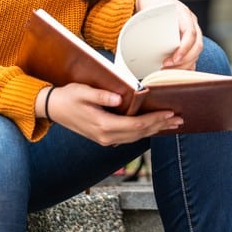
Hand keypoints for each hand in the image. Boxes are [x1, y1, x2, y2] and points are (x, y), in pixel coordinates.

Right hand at [44, 82, 182, 144]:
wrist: (52, 108)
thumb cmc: (68, 96)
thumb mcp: (82, 91)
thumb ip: (101, 96)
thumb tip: (119, 99)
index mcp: (102, 125)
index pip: (135, 124)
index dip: (154, 119)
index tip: (170, 113)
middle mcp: (106, 136)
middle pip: (139, 133)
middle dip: (160, 126)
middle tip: (180, 119)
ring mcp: (105, 139)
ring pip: (135, 137)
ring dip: (154, 130)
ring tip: (172, 124)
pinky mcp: (104, 137)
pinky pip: (129, 136)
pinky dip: (143, 131)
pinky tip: (153, 126)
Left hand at [135, 0, 202, 69]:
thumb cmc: (150, 5)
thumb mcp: (148, 10)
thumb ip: (145, 23)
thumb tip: (134, 43)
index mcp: (183, 13)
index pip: (191, 33)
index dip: (184, 48)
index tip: (173, 59)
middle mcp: (191, 22)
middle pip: (196, 46)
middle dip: (183, 61)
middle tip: (165, 67)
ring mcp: (193, 32)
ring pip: (196, 53)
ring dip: (183, 66)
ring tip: (166, 71)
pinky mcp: (190, 41)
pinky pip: (193, 56)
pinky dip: (186, 66)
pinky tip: (175, 72)